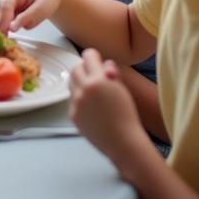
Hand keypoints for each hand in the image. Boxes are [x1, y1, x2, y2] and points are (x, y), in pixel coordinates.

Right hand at [0, 0, 61, 33]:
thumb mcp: (42, 9)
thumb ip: (26, 18)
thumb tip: (11, 28)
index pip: (6, 5)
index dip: (4, 20)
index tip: (4, 33)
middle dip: (0, 25)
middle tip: (3, 40)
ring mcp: (6, 1)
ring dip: (2, 26)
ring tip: (6, 39)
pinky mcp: (8, 9)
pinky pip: (3, 19)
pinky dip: (5, 27)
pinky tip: (9, 34)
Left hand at [68, 49, 149, 168]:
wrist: (123, 142)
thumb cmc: (127, 116)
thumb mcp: (122, 90)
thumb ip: (111, 73)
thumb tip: (104, 63)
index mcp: (97, 80)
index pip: (88, 56)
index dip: (93, 57)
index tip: (96, 59)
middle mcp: (83, 89)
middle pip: (75, 68)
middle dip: (84, 68)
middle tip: (93, 74)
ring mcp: (76, 102)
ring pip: (71, 83)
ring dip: (79, 82)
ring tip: (92, 90)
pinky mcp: (72, 114)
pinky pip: (72, 100)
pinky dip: (79, 99)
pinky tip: (91, 107)